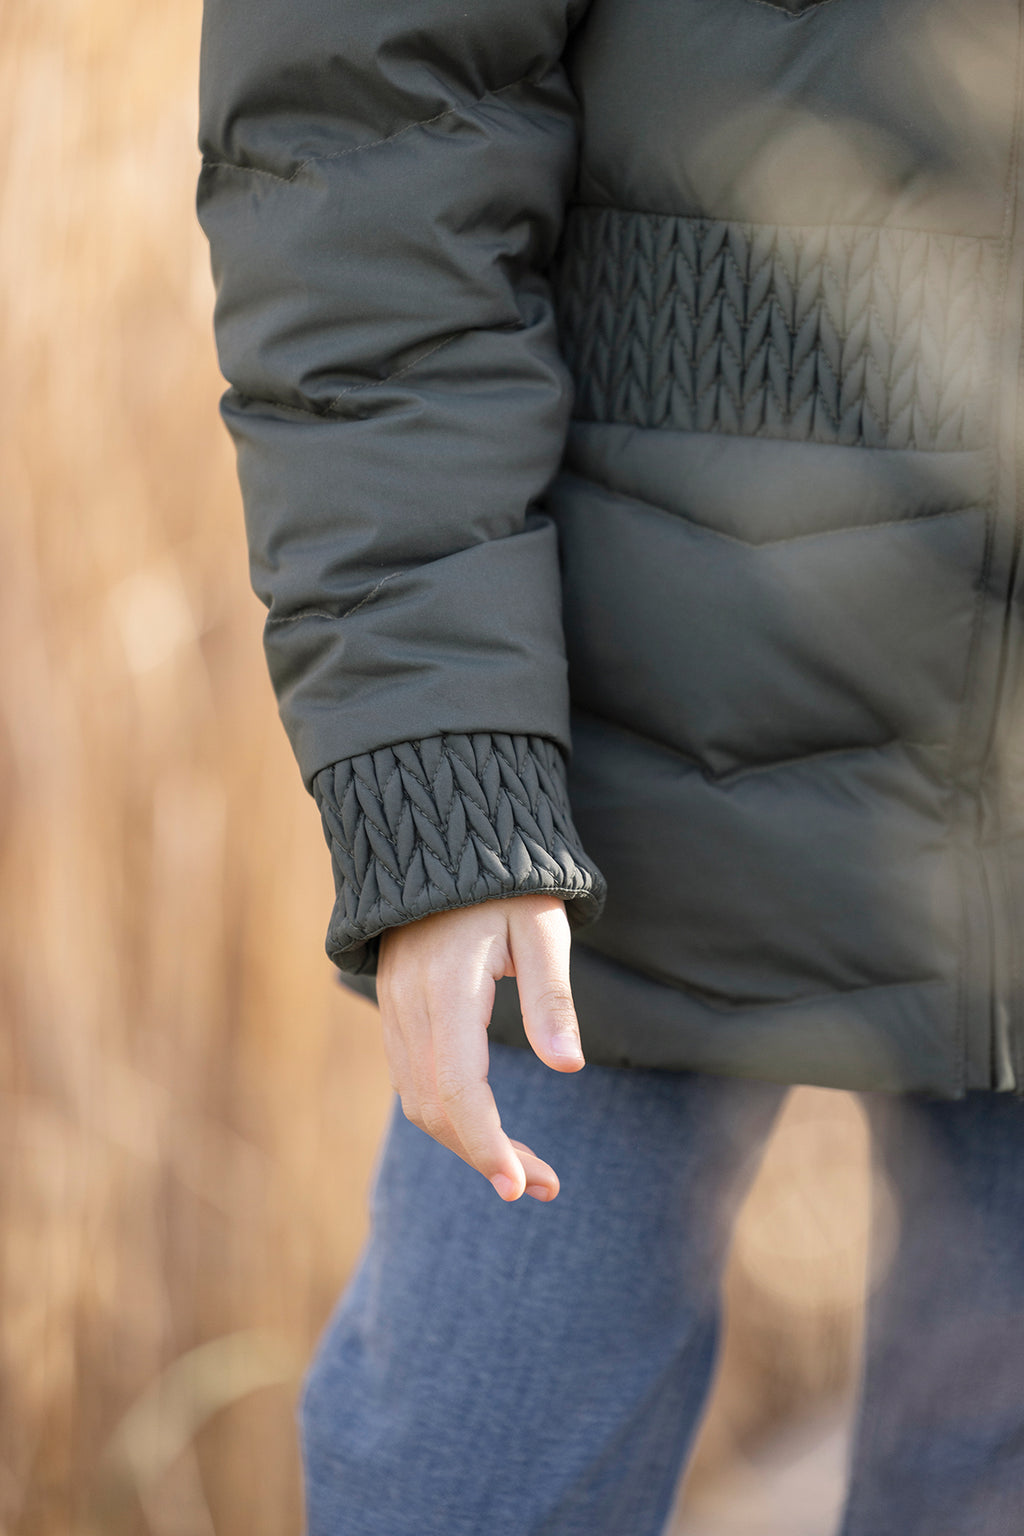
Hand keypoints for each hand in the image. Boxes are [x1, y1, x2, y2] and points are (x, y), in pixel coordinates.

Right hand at [376, 893, 584, 1202]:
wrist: (443, 838)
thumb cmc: (506, 883)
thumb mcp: (542, 928)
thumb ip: (552, 996)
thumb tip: (569, 1067)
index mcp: (447, 988)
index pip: (458, 1088)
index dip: (486, 1144)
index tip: (518, 1186)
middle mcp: (409, 1006)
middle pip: (434, 1108)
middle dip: (485, 1155)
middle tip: (542, 1186)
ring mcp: (395, 1009)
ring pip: (419, 1100)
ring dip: (468, 1143)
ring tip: (528, 1170)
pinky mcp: (396, 1011)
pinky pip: (414, 1080)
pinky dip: (450, 1116)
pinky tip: (491, 1128)